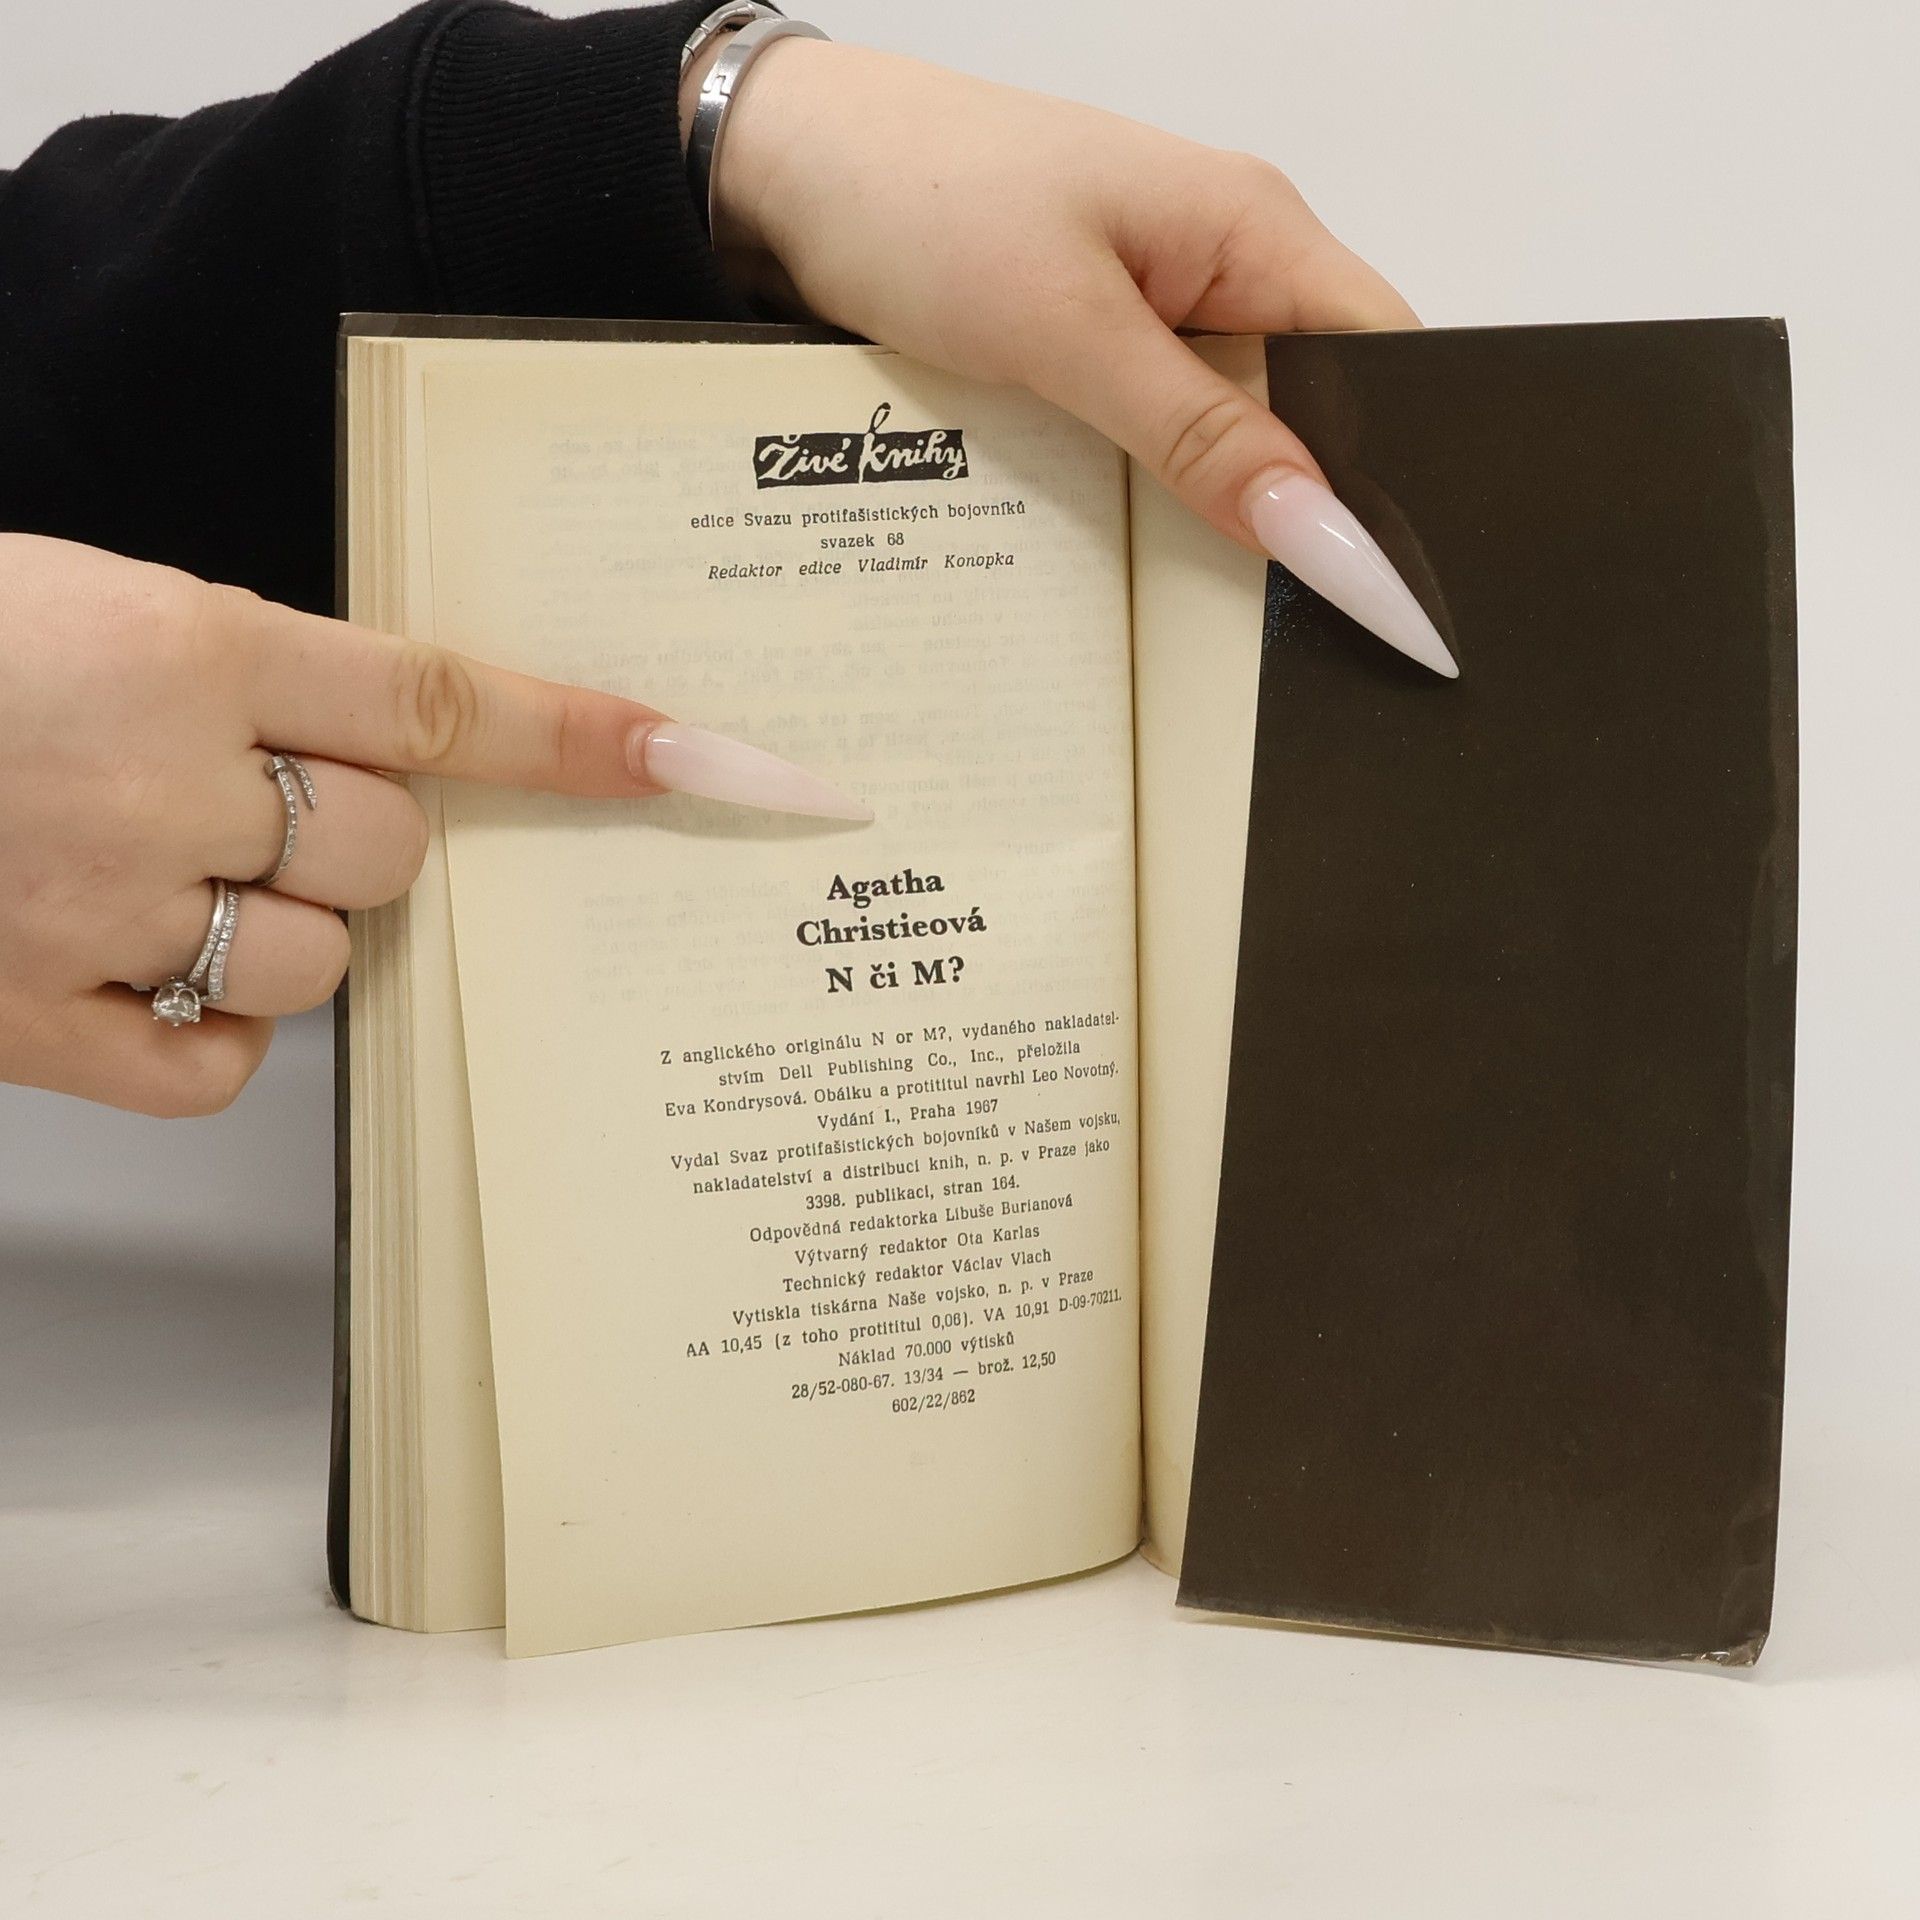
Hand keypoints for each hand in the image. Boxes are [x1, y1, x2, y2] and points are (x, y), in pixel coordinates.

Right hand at [0, 536, 861, 1114]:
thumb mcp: (97, 604)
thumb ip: (251, 670)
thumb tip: (396, 752)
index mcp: (183, 641)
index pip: (443, 698)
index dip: (587, 738)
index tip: (712, 765)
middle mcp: (160, 777)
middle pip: (390, 849)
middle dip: (356, 836)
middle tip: (262, 807)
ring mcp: (96, 907)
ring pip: (321, 960)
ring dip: (282, 930)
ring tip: (171, 878)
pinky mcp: (31, 1019)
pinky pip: (219, 1066)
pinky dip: (208, 1032)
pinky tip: (143, 972)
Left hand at [713, 41, 1454, 675]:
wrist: (785, 172)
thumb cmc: (919, 200)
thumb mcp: (1066, 330)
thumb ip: (1197, 435)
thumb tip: (1317, 527)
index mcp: (1253, 228)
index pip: (1383, 360)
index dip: (1395, 477)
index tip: (1380, 586)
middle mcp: (1226, 265)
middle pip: (1316, 411)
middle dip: (1304, 507)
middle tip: (1288, 615)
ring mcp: (1161, 309)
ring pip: (1234, 436)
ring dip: (1218, 508)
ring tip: (1211, 596)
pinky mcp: (1101, 348)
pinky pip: (1160, 437)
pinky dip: (1152, 491)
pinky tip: (1135, 544)